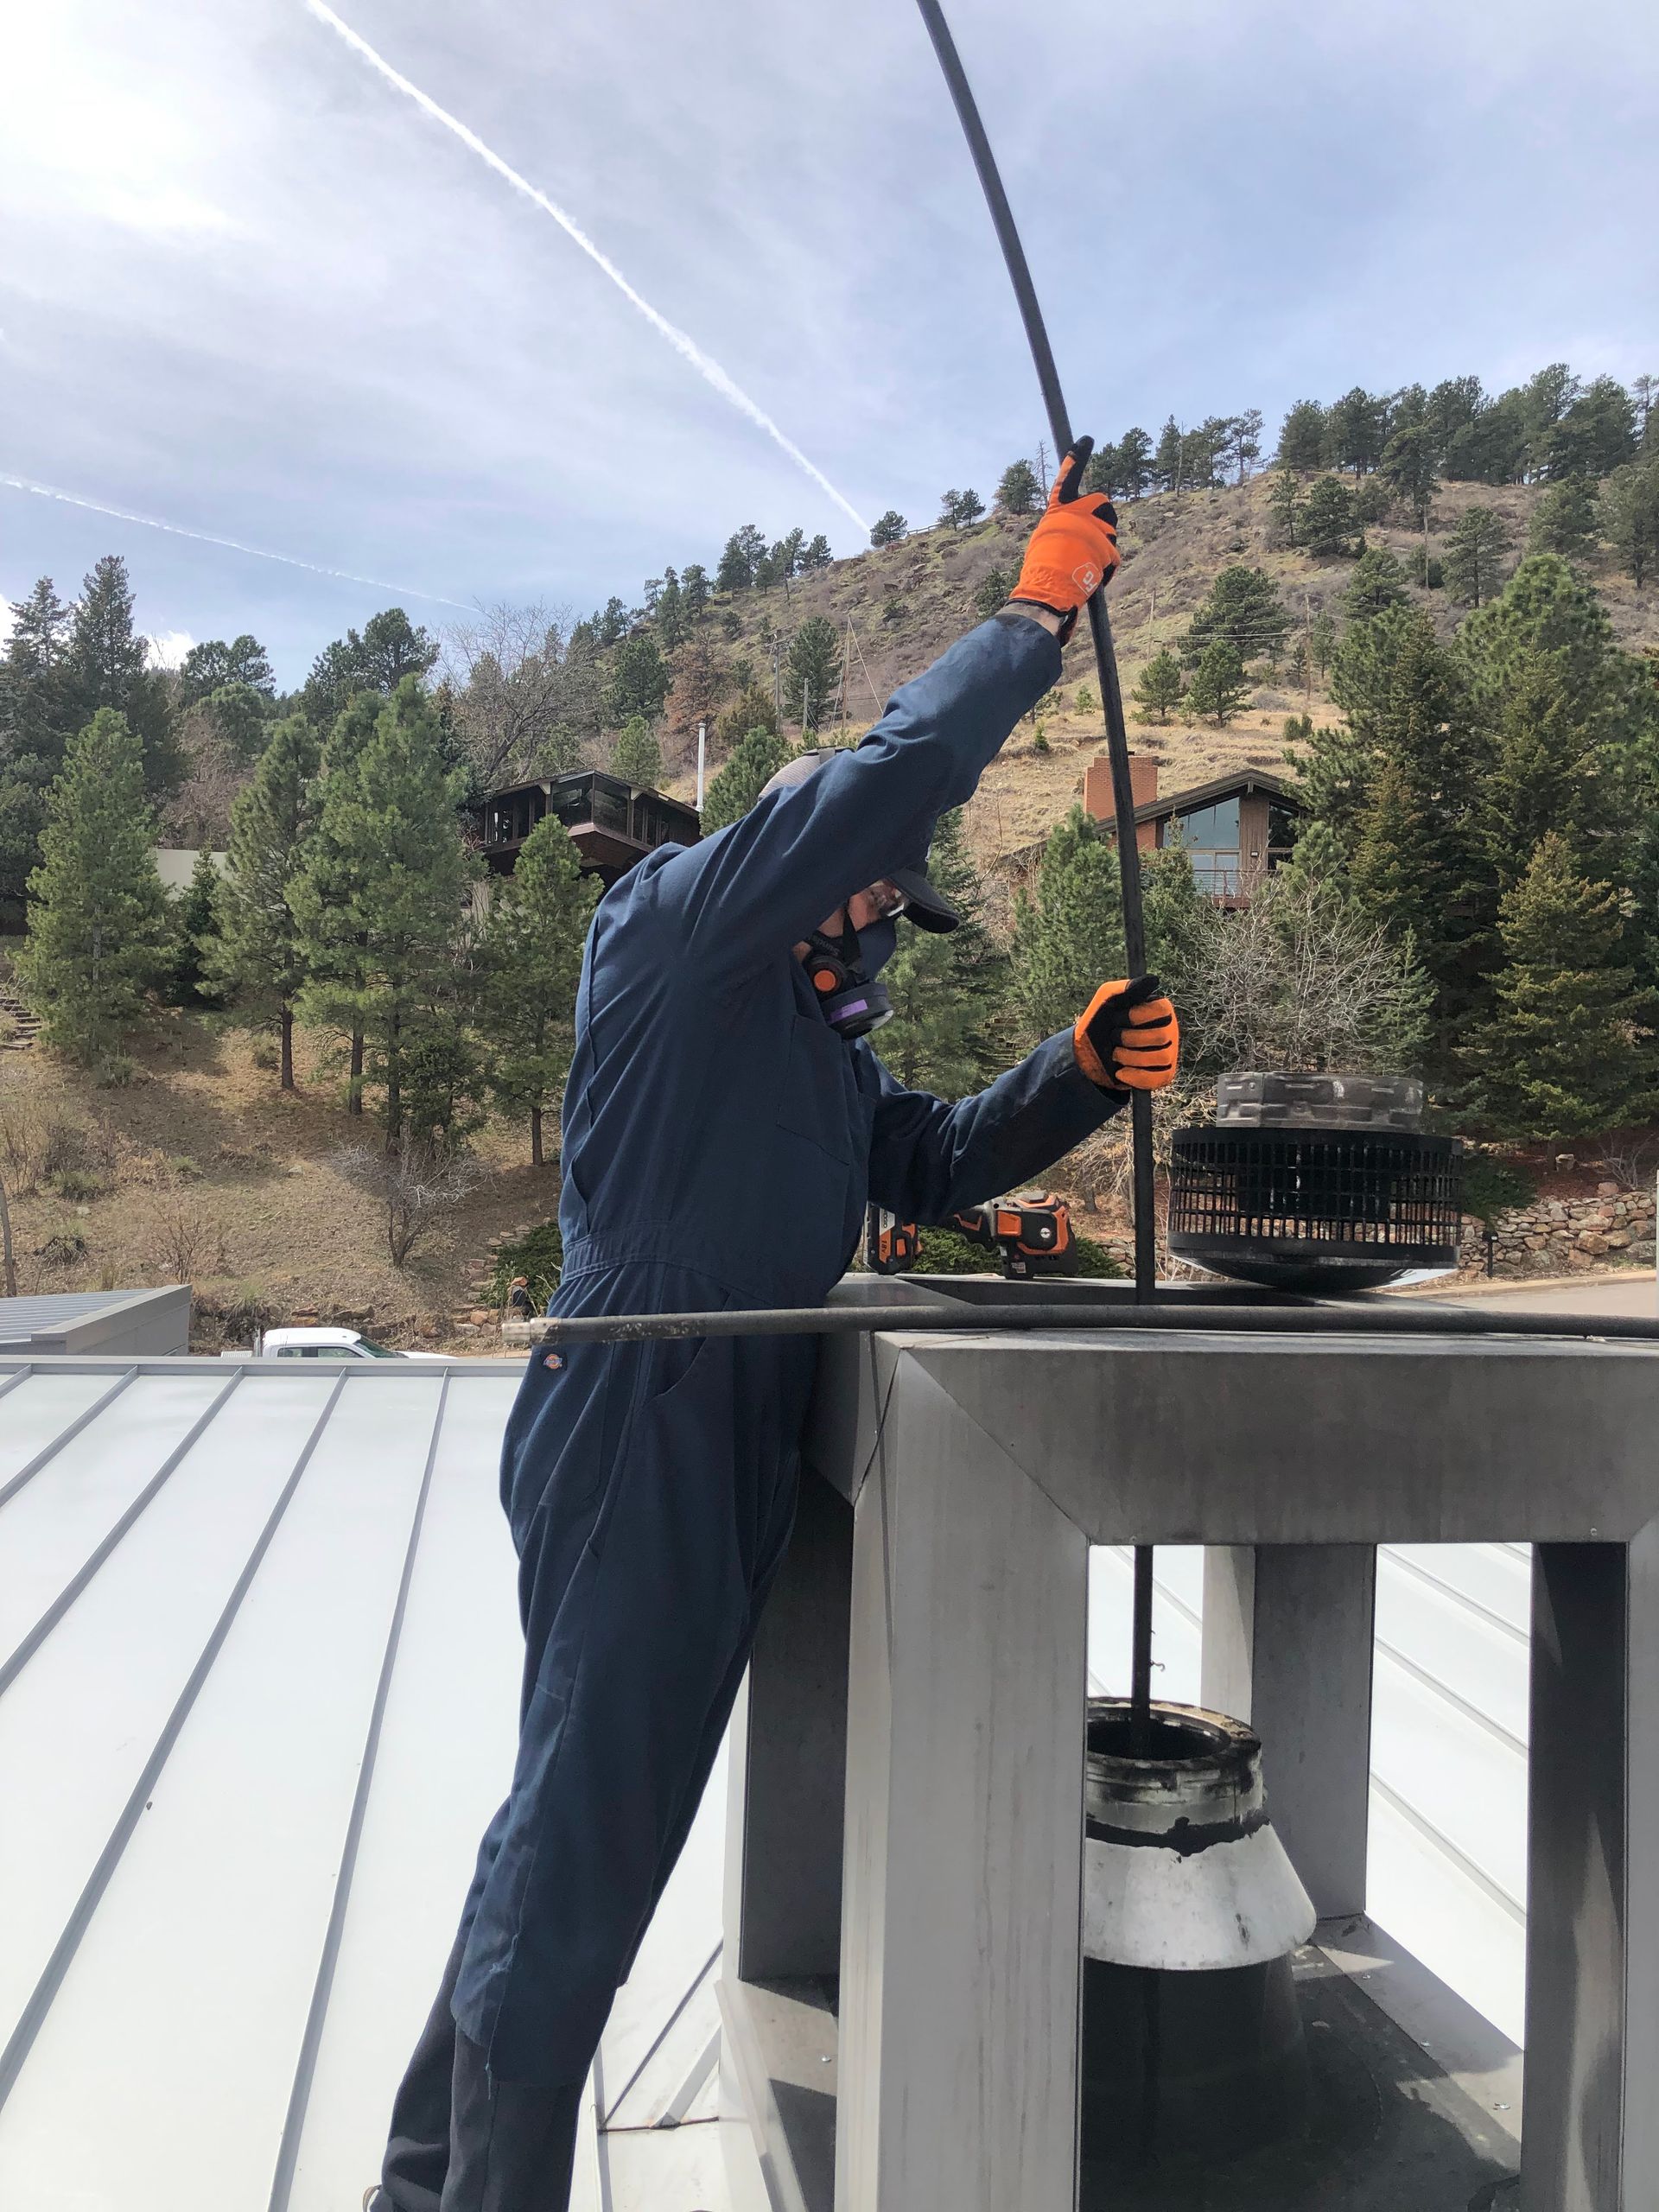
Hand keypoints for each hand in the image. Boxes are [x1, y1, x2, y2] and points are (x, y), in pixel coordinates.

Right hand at [1008, 440, 1120, 643]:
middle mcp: (1077, 513)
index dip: (1077, 458)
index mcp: (1058, 510)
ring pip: (1111, 527)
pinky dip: (1107, 565)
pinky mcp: (1107, 547)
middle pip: (1102, 502)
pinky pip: (1113, 552)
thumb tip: (1076, 528)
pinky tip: (1093, 575)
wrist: (1047, 591)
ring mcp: (1094, 528)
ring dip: (1105, 542)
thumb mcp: (1045, 538)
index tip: (1086, 440)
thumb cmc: (1042, 570)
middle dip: (1102, 517)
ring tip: (1087, 562)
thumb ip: (1062, 526)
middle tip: (1092, 539)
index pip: (1067, 478)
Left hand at [1074, 975, 1178, 1092]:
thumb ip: (1127, 988)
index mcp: (1159, 1010)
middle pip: (1162, 1036)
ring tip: (1116, 1054)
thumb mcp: (1107, 998)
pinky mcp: (1163, 1075)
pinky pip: (1159, 1079)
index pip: (1163, 1010)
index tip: (1118, 1018)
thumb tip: (1153, 980)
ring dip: (1130, 1058)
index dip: (1138, 1016)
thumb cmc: (1100, 1020)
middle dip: (1130, 1039)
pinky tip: (1121, 1072)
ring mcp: (1168, 1053)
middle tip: (1114, 1037)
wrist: (1088, 1053)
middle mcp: (1168, 1030)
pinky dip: (1136, 1077)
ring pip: (1161, 1057)